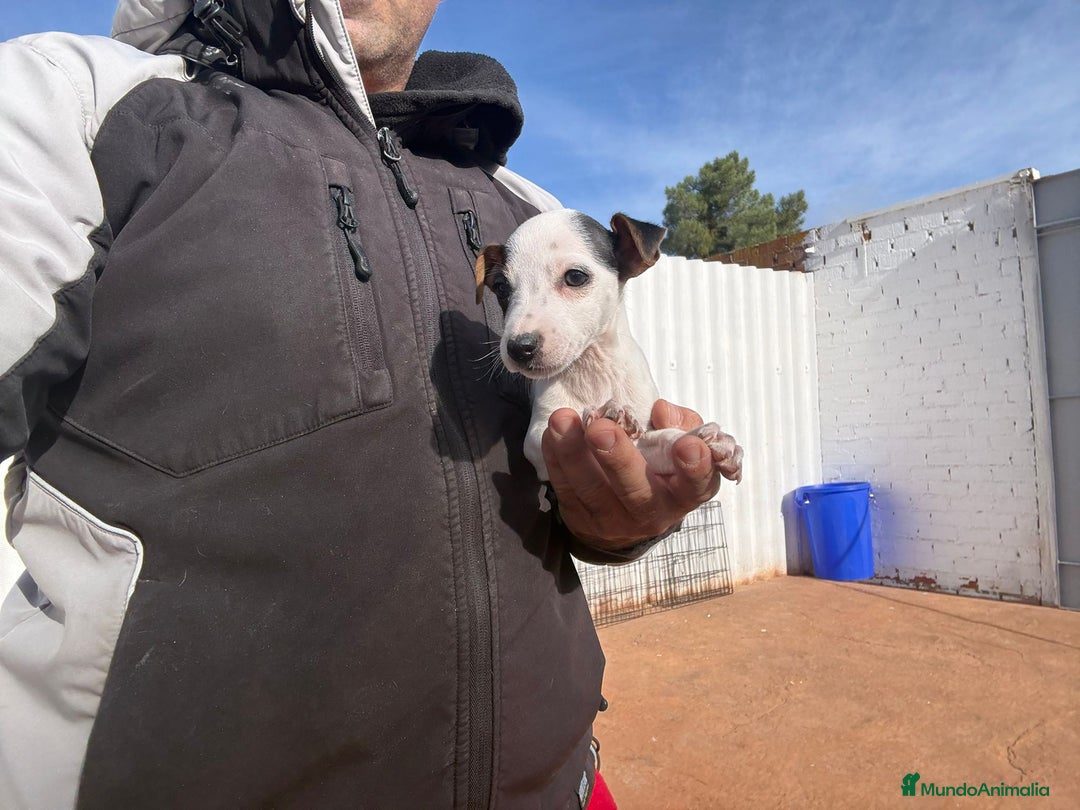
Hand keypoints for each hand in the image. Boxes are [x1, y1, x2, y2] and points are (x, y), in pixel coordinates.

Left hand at [541, 399, 721, 549]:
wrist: (629, 512)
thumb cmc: (661, 467)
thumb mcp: (680, 445)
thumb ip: (681, 424)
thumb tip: (661, 410)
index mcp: (684, 494)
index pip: (697, 485)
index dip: (695, 467)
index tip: (687, 445)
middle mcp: (653, 513)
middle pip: (636, 492)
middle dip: (618, 459)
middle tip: (601, 430)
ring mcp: (614, 521)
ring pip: (592, 490)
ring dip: (574, 454)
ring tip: (563, 420)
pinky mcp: (582, 520)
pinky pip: (566, 489)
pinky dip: (556, 458)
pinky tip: (553, 432)